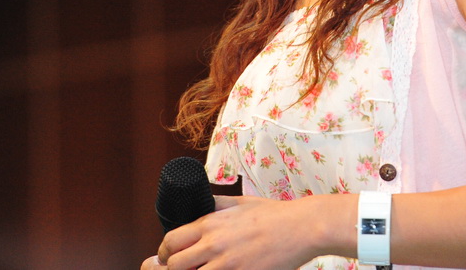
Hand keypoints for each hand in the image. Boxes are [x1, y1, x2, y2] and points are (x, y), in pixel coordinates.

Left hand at [141, 194, 345, 269]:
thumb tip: (201, 205)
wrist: (302, 227)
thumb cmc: (275, 214)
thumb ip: (217, 205)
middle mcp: (214, 244)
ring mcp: (227, 264)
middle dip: (171, 269)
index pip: (171, 241)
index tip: (165, 257)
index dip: (164, 253)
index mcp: (211, 223)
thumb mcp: (241, 202)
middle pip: (174, 264)